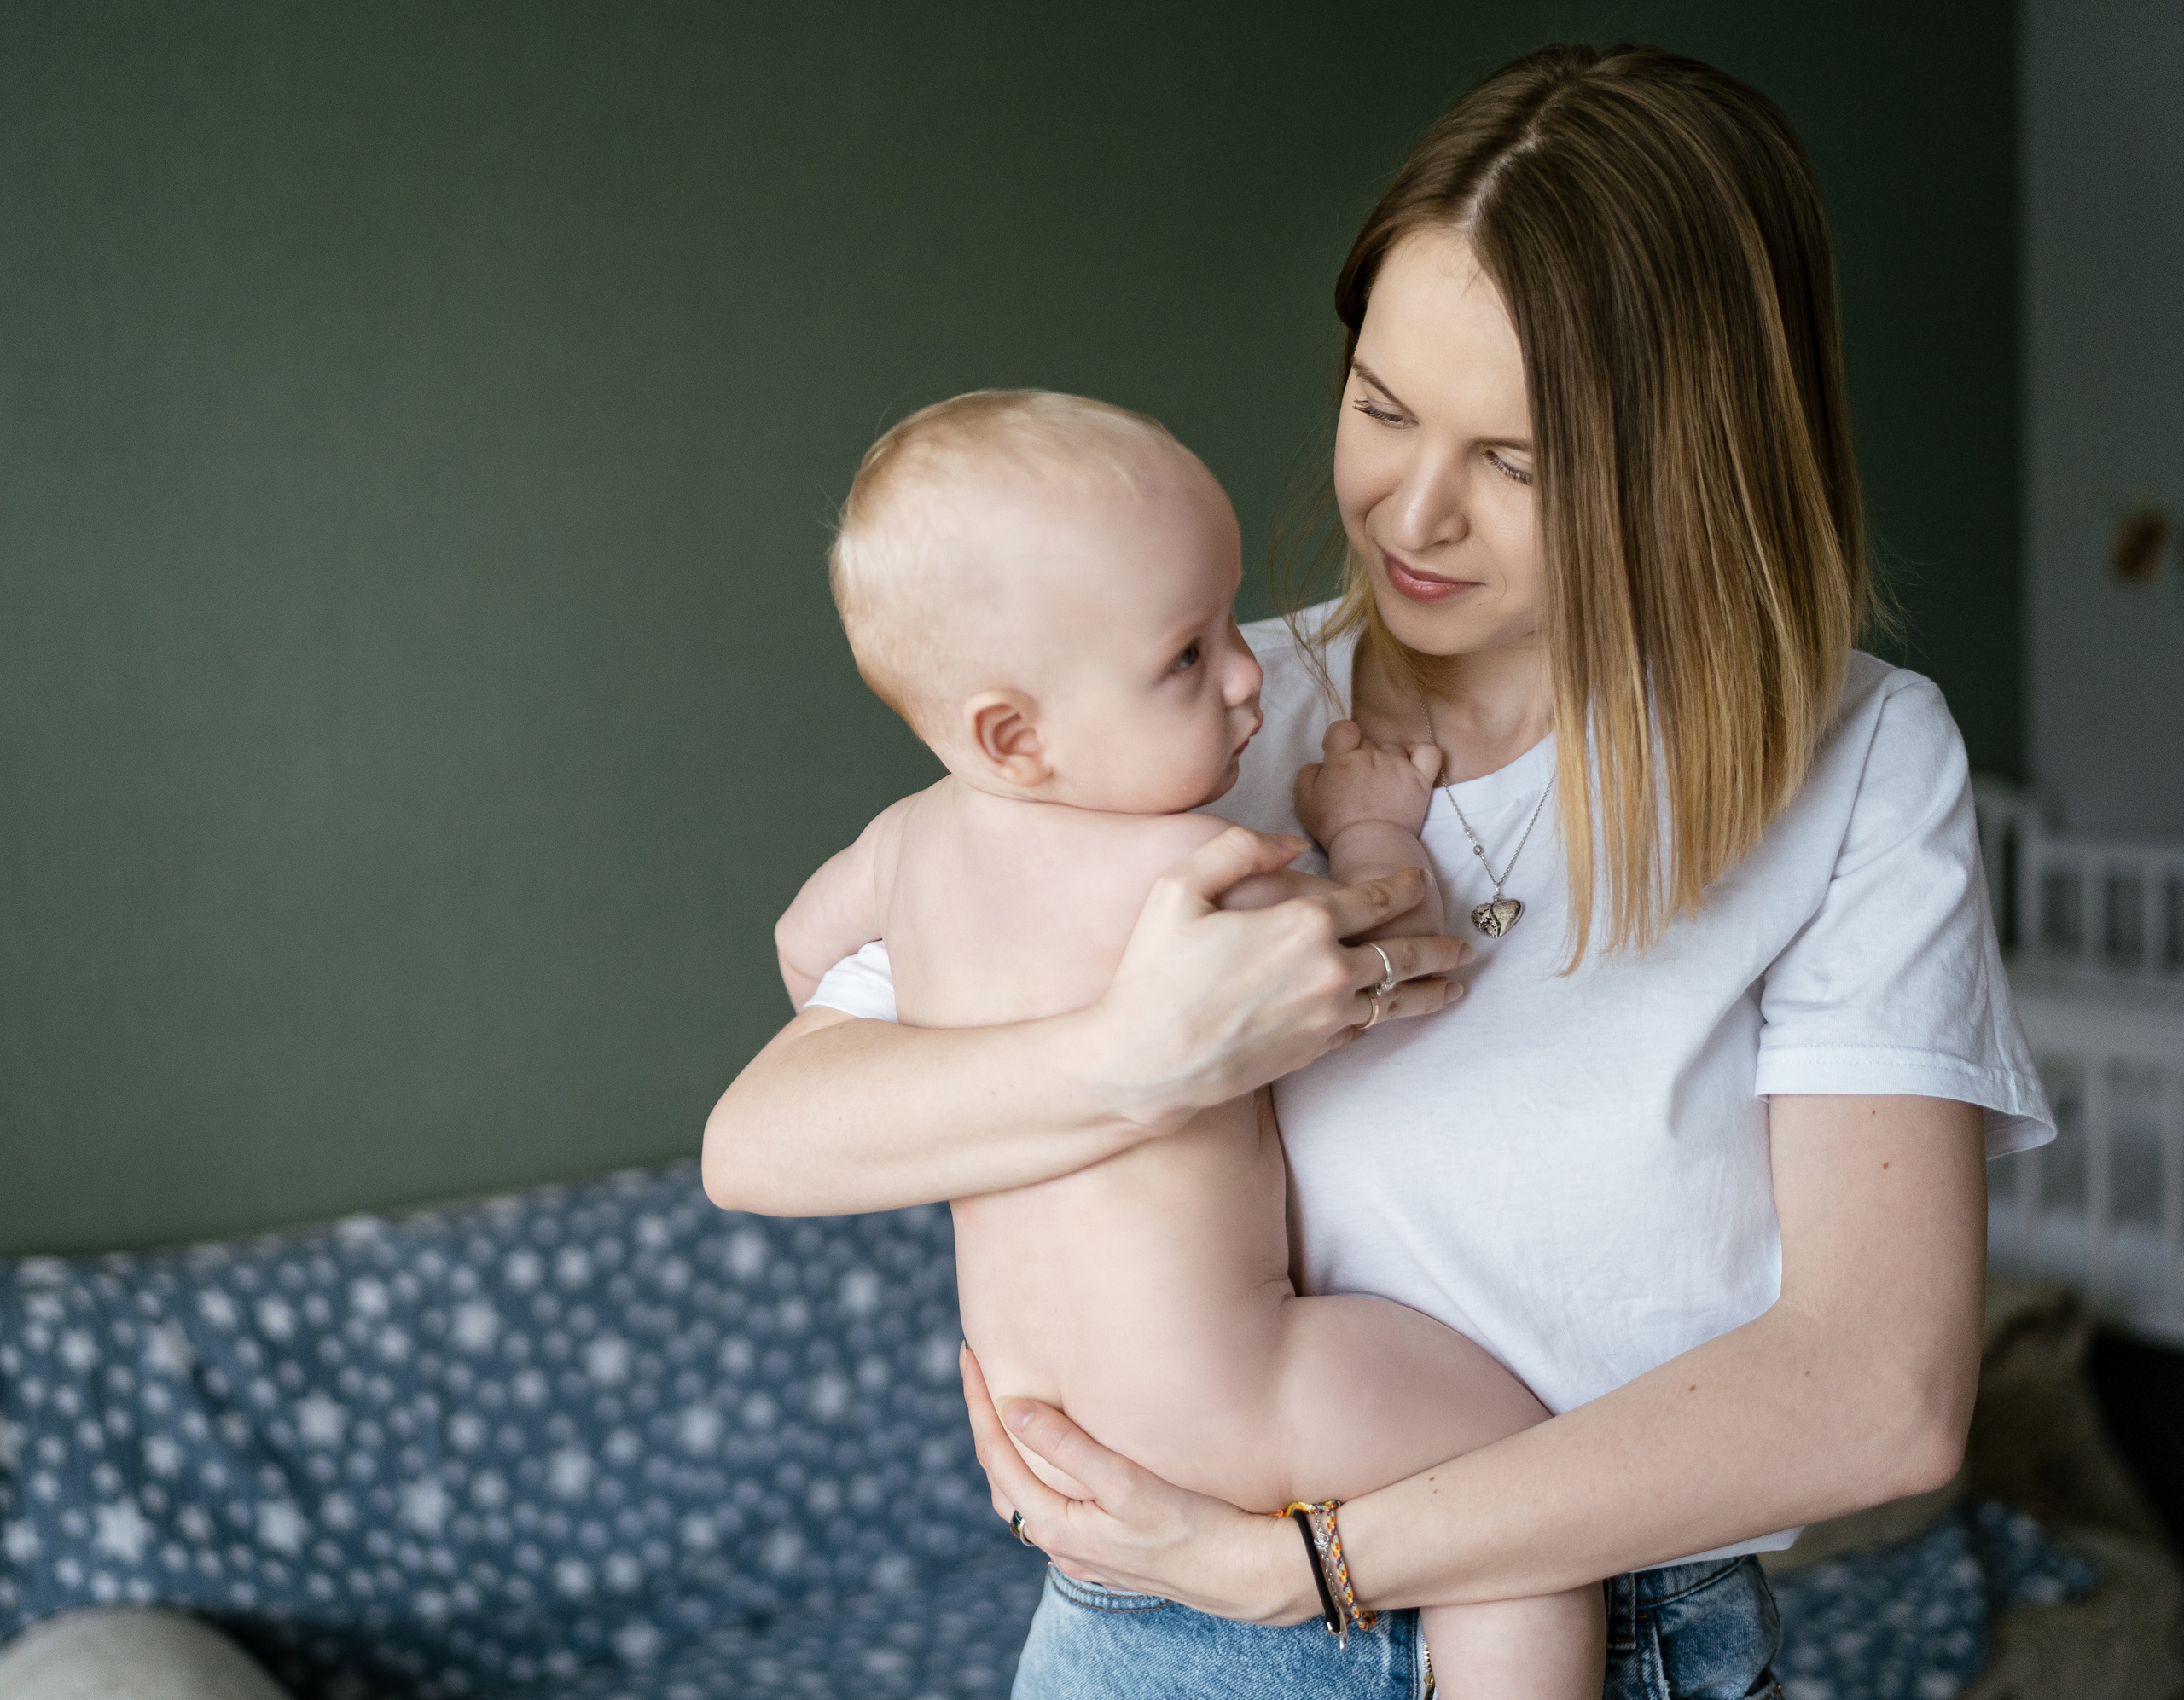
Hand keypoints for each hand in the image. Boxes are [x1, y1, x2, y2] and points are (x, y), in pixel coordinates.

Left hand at [961, 1343, 1318, 1625]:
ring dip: (1009, 1446)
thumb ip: (1067, 1447)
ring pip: (1022, 1492)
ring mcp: (1078, 1549)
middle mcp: (1057, 1541)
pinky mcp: (1101, 1548)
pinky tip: (1046, 1454)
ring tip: (1004, 1399)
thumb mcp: (1125, 1484)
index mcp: (1053, 1523)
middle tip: (980, 1366)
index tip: (969, 1352)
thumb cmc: (1190, 1525)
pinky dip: (1035, 1471)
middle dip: (986, 1418)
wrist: (1240, 1574)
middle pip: (1001, 1472)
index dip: (979, 1399)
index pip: (996, 1451)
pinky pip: (1048, 1506)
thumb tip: (1011, 1408)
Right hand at [1089, 826, 1470, 1128]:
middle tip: (1465, 943)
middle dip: (1438, 945)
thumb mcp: (1179, 888)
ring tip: (1456, 985)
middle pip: (1403, 953)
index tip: (1420, 881)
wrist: (1146, 1062)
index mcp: (1304, 922)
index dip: (1403, 886)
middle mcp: (1329, 970)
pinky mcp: (1316, 1050)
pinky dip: (1386, 1016)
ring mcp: (1328, 1016)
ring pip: (1396, 999)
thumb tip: (1291, 842)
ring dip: (1431, 988)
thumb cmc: (1154, 972)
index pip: (1374, 897)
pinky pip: (1365, 1027)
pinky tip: (1393, 1012)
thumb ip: (1237, 848)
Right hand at [1294, 721, 1442, 845]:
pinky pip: (1428, 753)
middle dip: (1359, 756)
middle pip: (1366, 741)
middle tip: (1357, 783)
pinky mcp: (1420, 780)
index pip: (1343, 728)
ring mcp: (1399, 766)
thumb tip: (1320, 763)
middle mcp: (1372, 756)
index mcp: (1343, 758)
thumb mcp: (1305, 803)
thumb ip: (1307, 775)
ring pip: (1392, 748)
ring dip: (1385, 760)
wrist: (1370, 848)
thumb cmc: (1335, 827)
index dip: (1339, 739)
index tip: (1337, 756)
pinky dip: (1420, 754)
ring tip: (1381, 784)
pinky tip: (1410, 764)